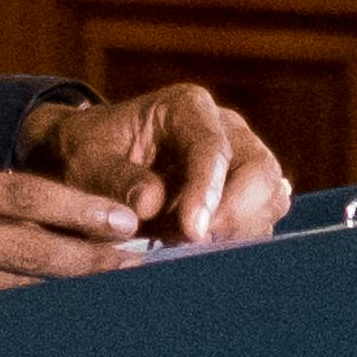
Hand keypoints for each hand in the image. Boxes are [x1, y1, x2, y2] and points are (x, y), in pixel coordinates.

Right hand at [0, 162, 145, 321]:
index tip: (123, 222)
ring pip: (11, 290)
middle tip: (137, 266)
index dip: (79, 211)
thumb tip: (52, 214)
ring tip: (109, 294)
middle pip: (29, 250)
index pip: (24, 196)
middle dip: (88, 261)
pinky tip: (51, 321)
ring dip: (64, 294)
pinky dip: (19, 319)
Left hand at [25, 84, 290, 246]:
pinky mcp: (242, 191)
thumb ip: (116, 179)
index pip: (212, 147)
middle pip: (259, 170)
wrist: (90, 161)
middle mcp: (223, 127)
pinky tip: (201, 248)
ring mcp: (238, 159)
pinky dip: (238, 239)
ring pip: (269, 197)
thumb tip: (151, 204)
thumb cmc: (88, 154)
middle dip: (236, 214)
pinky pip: (260, 218)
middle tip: (196, 245)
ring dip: (238, 231)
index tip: (193, 231)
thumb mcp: (86, 161)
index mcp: (185, 107)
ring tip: (188, 246)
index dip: (208, 191)